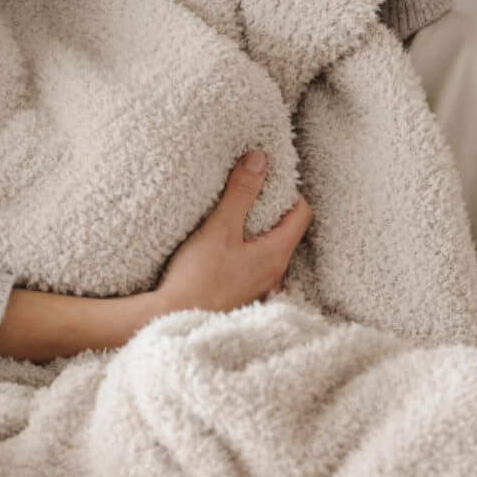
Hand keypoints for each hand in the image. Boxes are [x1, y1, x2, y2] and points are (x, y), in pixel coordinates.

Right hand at [152, 150, 311, 316]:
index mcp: (276, 254)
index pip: (302, 213)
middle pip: (288, 231)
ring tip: (235, 218)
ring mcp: (261, 286)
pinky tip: (225, 247)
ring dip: (258, 231)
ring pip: (270, 248)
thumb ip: (241, 192)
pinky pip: (256, 265)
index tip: (265, 183)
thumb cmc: (197, 276)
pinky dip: (247, 249)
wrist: (173, 317)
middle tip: (249, 195)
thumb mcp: (219, 227)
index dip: (289, 193)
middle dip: (273, 209)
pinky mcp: (244, 293)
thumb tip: (260, 159)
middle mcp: (275, 272)